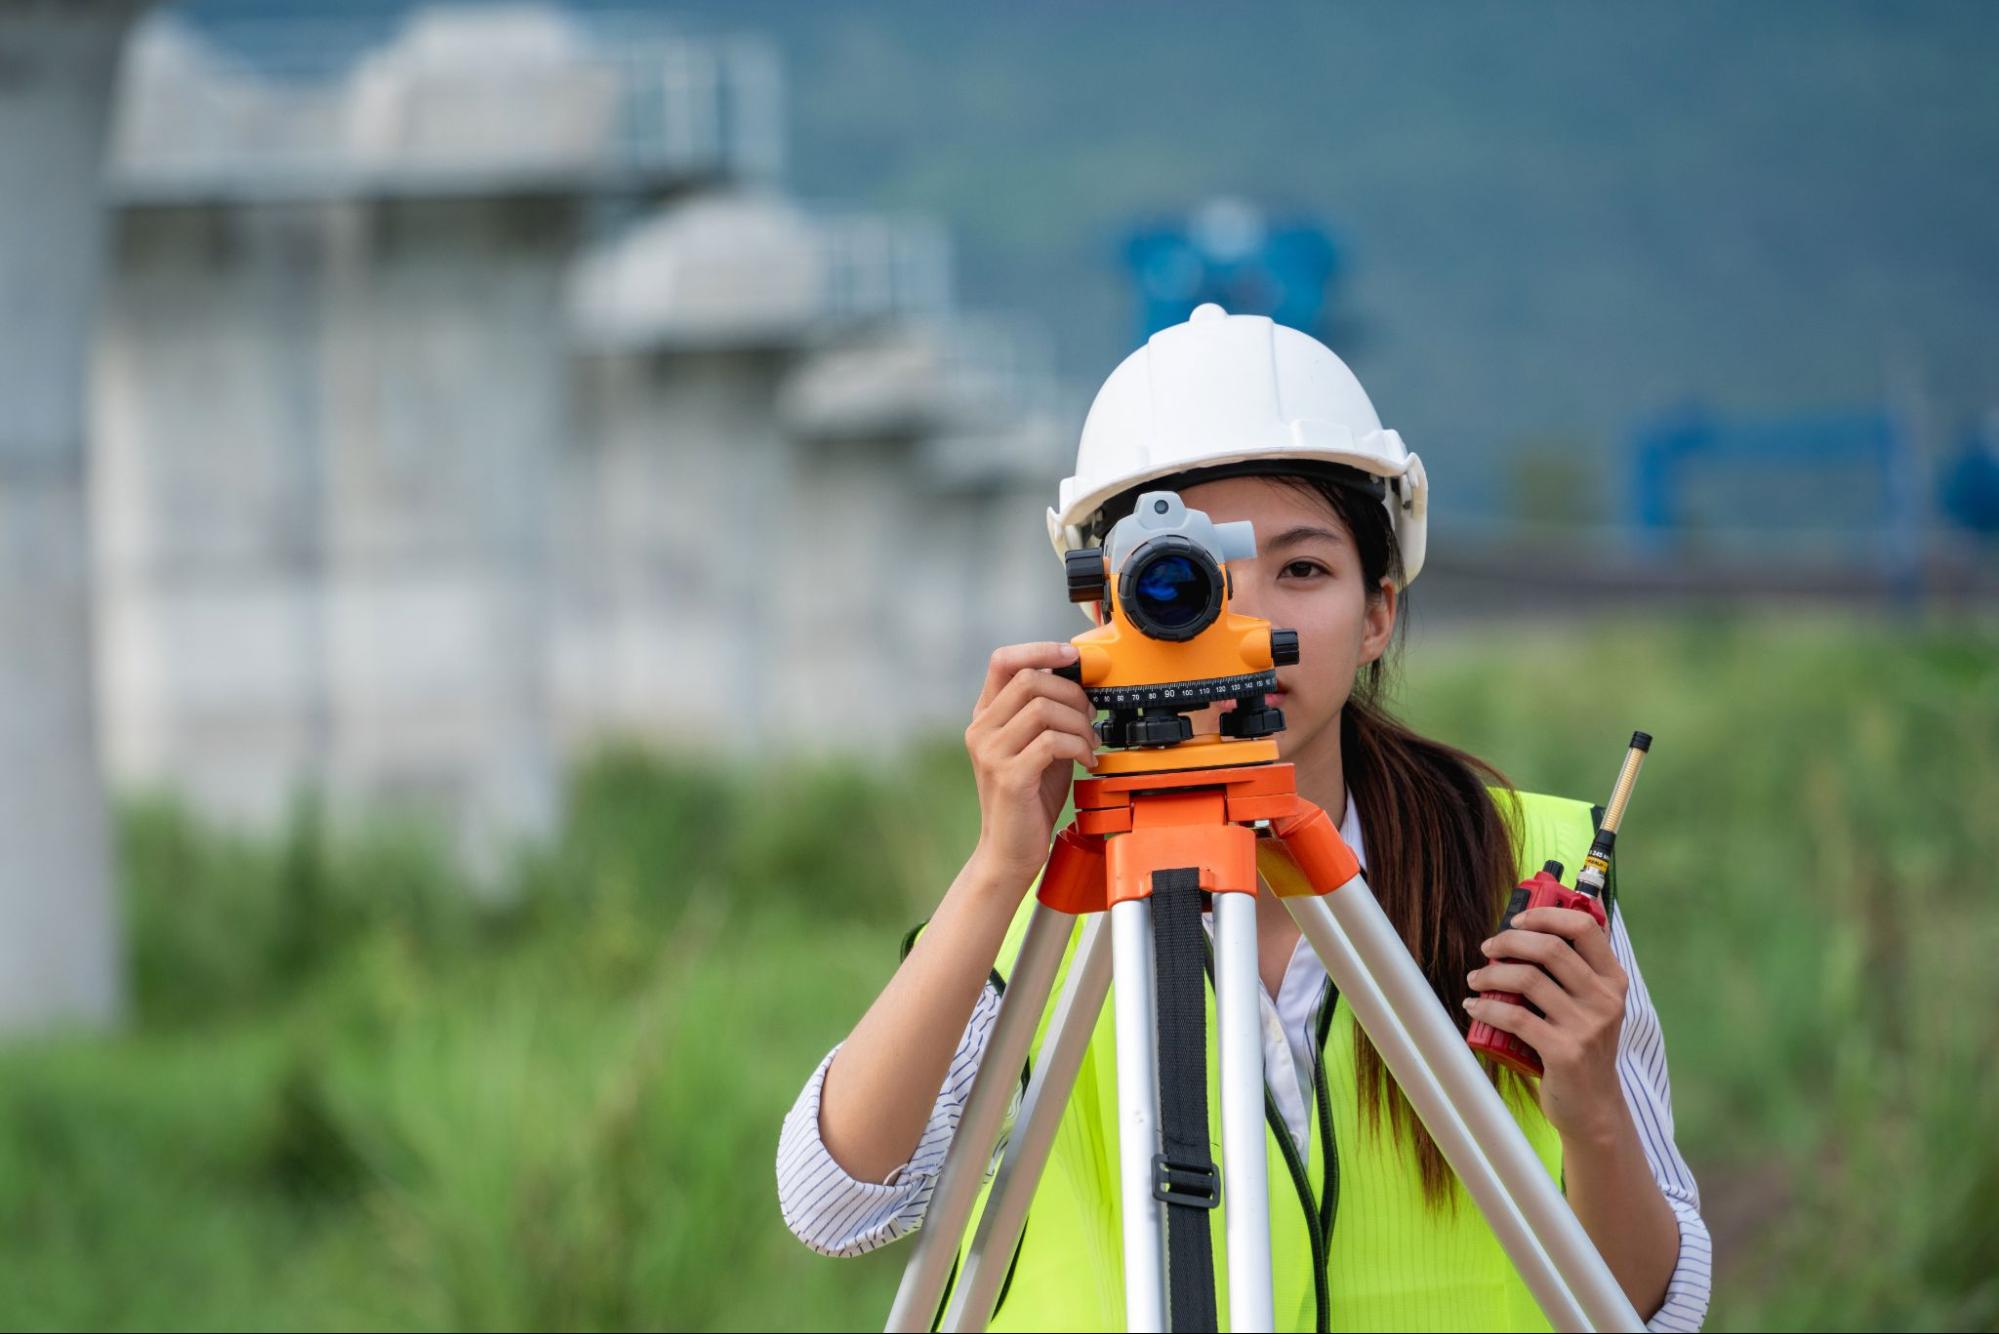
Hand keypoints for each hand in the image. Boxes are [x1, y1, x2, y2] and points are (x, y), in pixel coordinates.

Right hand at [963, 642, 1099, 892]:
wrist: (1009, 851)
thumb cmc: (1029, 798)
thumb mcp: (1038, 746)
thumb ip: (1049, 714)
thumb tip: (1082, 681)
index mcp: (986, 716)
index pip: (1002, 660)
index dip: (1040, 649)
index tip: (1073, 656)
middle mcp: (982, 729)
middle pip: (1031, 678)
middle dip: (1073, 693)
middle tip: (1090, 718)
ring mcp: (991, 752)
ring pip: (1044, 708)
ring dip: (1080, 723)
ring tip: (1089, 745)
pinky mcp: (1008, 776)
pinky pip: (1052, 742)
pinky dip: (1079, 748)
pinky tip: (1085, 762)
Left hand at [1462, 906, 1629, 1143]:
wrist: (1594, 1107)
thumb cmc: (1582, 1046)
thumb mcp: (1592, 1005)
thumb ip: (1574, 969)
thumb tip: (1534, 924)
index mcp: (1613, 980)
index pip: (1585, 926)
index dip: (1546, 915)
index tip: (1516, 920)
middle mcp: (1605, 999)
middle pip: (1550, 948)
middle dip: (1509, 942)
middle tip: (1487, 948)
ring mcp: (1587, 1027)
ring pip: (1527, 979)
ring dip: (1491, 974)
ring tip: (1475, 979)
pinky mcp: (1565, 1052)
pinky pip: (1515, 1018)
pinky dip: (1486, 1008)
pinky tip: (1473, 1007)